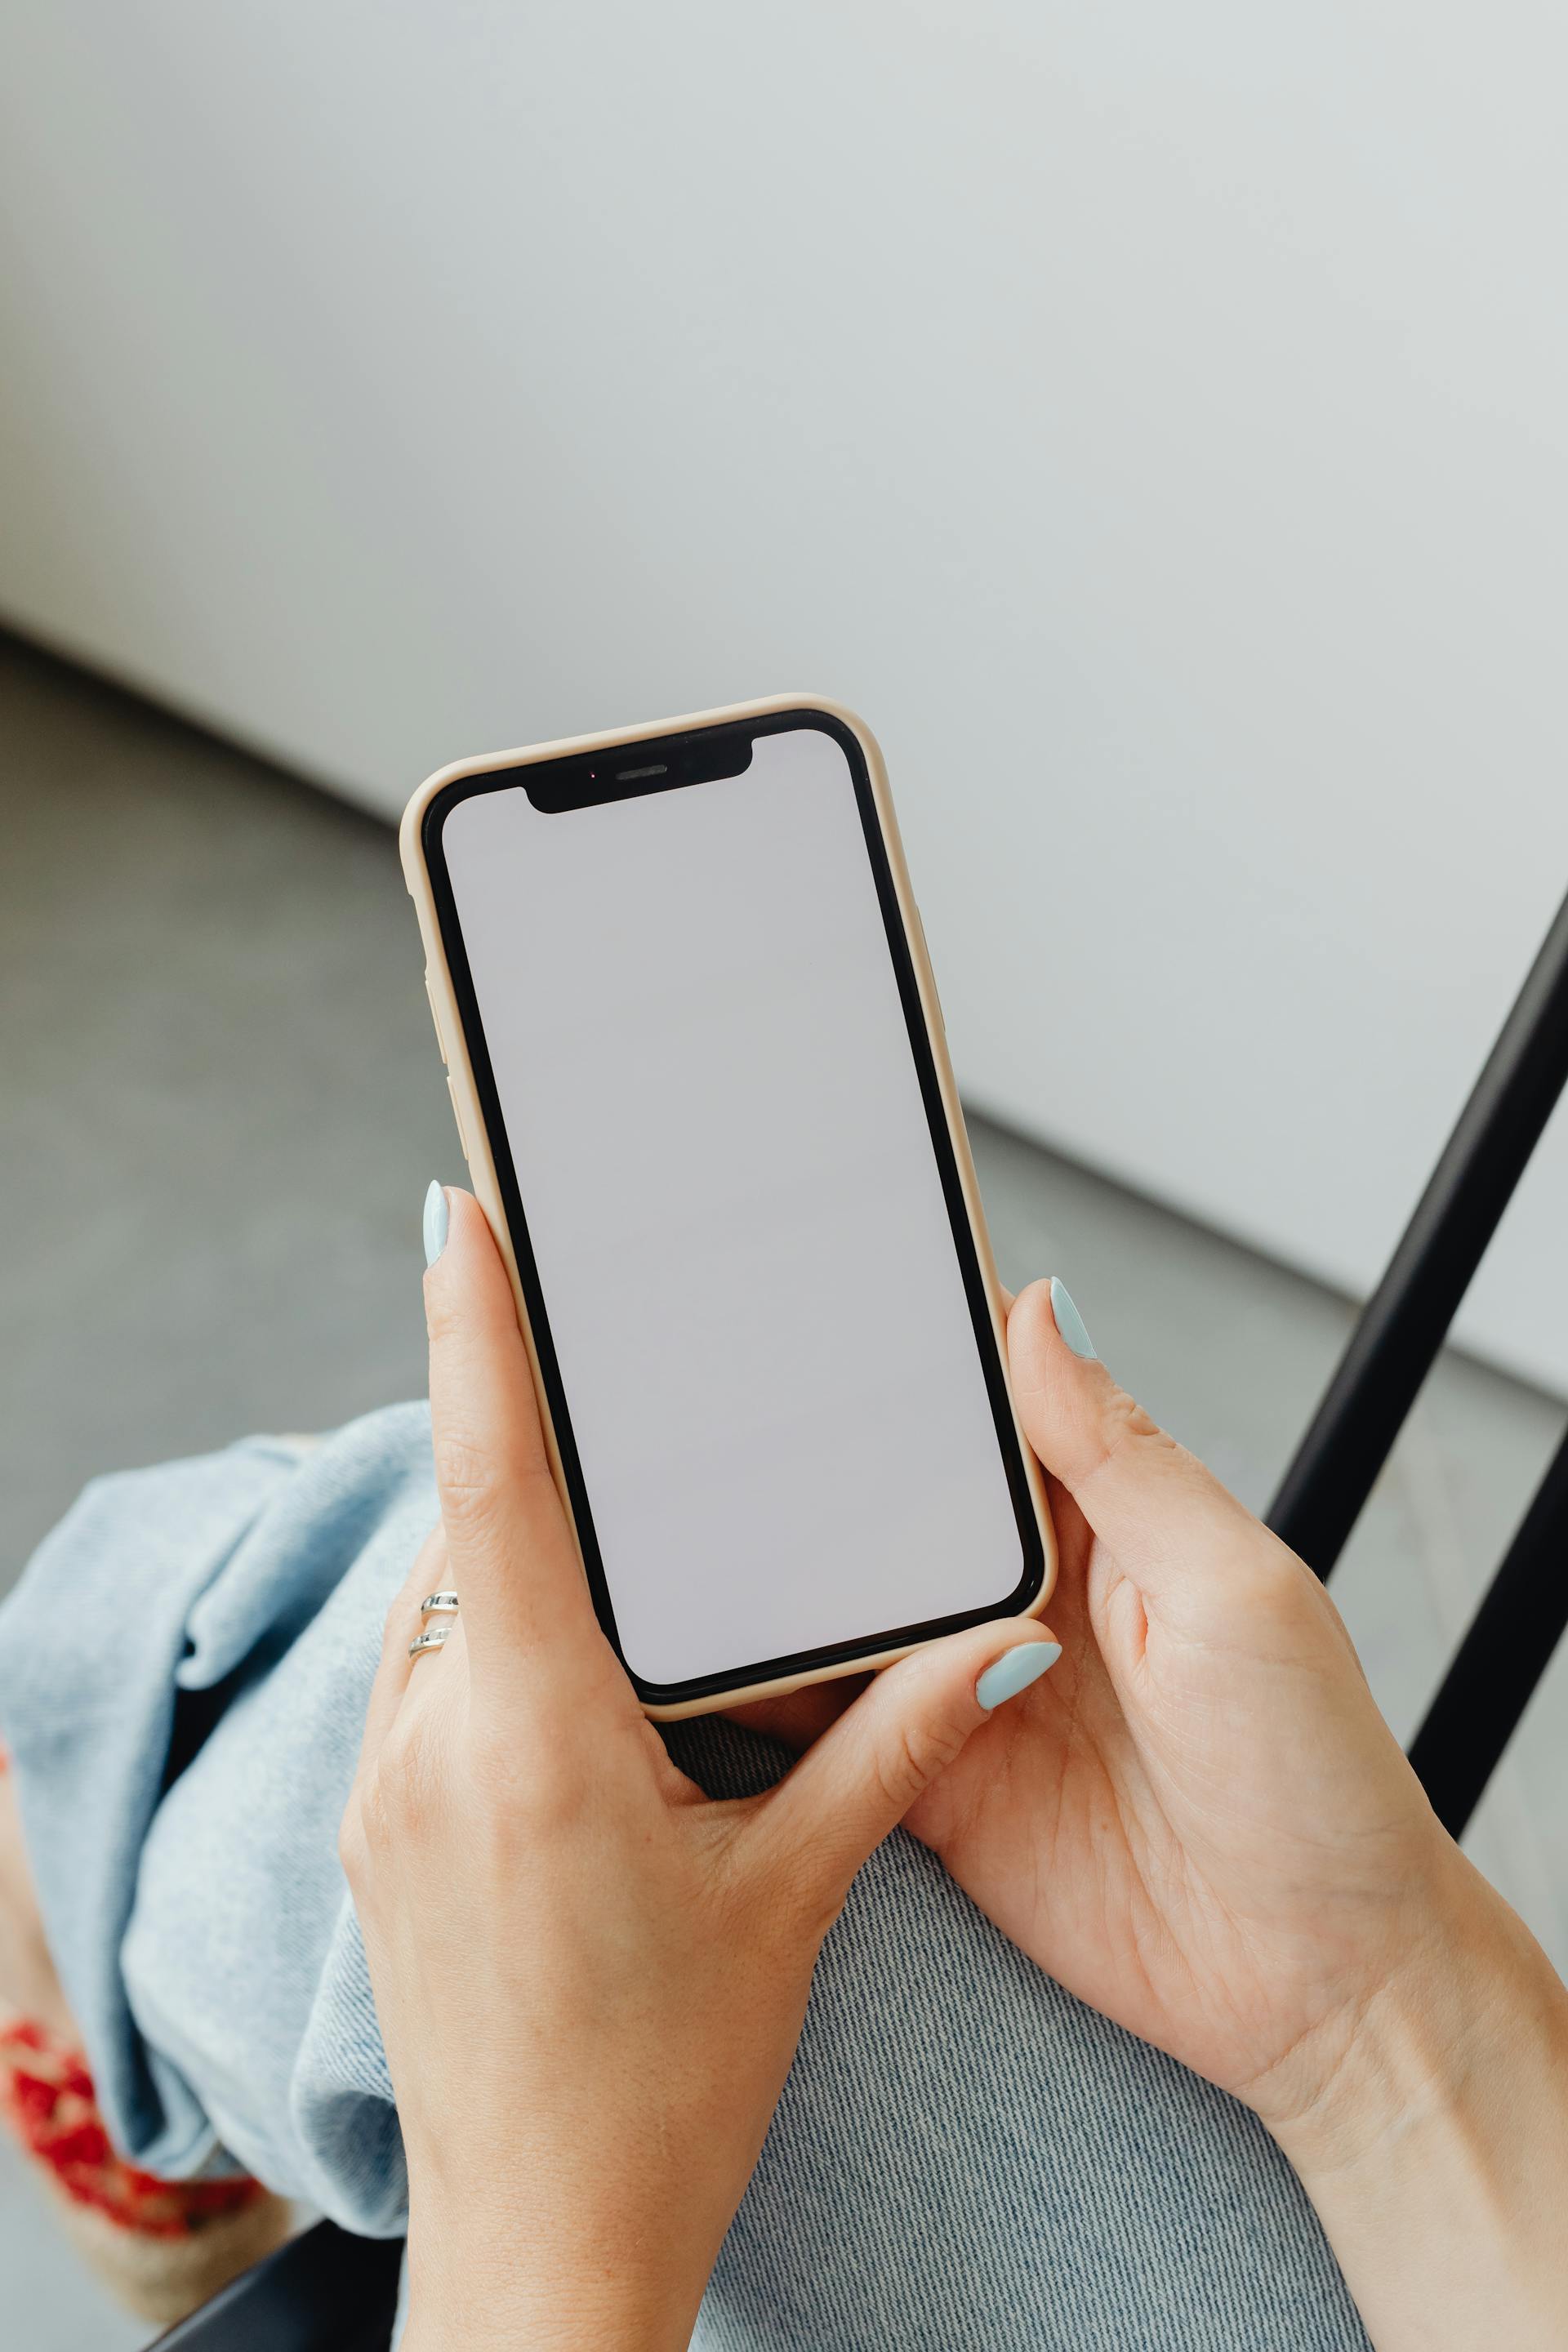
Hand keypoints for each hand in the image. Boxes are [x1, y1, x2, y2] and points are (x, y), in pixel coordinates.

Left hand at [339, 1190, 1059, 2351]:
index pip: (496, 1486)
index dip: (480, 1337)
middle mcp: (432, 1743)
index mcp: (537, 1739)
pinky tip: (572, 1654)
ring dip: (516, 1544)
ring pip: (443, 1594)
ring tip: (615, 1528)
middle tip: (599, 1363)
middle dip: (536, 1443)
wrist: (543, 2247)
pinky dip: (490, 1622)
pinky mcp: (376, 1826)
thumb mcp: (794, 1895)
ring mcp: (385, 1788)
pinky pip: (425, 1666)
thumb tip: (1001, 1636)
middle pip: (474, 1527)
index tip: (461, 1221)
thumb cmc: (662, 2090)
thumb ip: (896, 1739)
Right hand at [746, 1276, 1567, 2346]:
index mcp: (1104, 1509)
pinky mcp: (928, 1777)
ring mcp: (966, 1681)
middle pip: (892, 1493)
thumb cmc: (1314, 1772)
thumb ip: (1123, 1456)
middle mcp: (1024, 1584)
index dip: (911, 1345)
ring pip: (841, 1598)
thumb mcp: (1231, 1587)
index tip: (814, 1289)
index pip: (987, 1397)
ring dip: (771, 1566)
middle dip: (808, 1451)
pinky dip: (761, 1689)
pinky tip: (696, 1657)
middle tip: (706, 1401)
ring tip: (670, 1519)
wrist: (1317, 1981)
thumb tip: (1043, 1307)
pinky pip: (825, 1720)